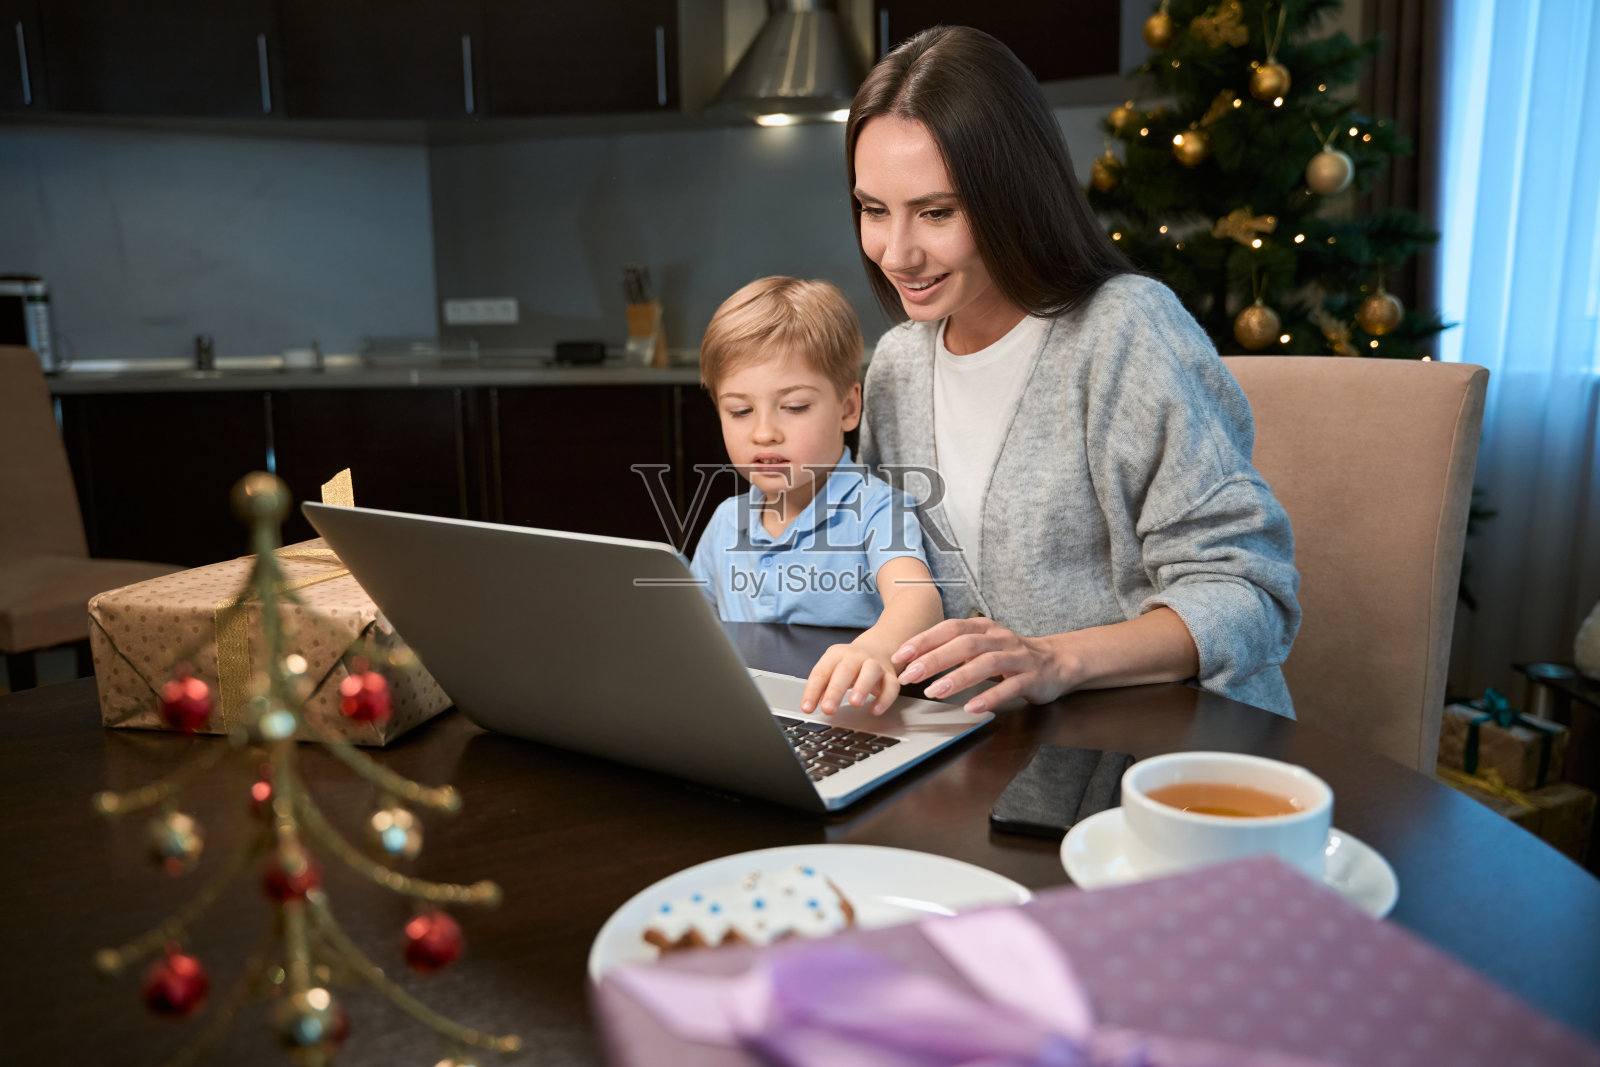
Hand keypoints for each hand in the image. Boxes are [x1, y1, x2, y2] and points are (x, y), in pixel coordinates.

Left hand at [801, 641, 902, 715]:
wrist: (877, 648)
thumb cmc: (849, 665)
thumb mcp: (832, 670)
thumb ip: (821, 687)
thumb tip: (809, 706)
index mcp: (836, 655)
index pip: (821, 672)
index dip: (813, 691)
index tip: (807, 708)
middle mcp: (856, 657)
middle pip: (845, 670)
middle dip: (835, 690)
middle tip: (828, 709)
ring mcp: (875, 664)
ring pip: (870, 672)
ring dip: (862, 687)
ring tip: (854, 703)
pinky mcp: (890, 675)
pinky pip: (891, 685)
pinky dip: (885, 698)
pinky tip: (875, 710)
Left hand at [892, 618, 1070, 713]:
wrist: (1057, 661)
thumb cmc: (1010, 655)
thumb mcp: (982, 646)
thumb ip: (953, 649)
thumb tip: (914, 659)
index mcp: (983, 628)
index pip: (950, 628)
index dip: (924, 640)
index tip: (901, 656)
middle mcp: (999, 638)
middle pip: (964, 644)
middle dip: (934, 660)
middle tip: (909, 676)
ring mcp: (1017, 657)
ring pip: (986, 663)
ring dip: (958, 678)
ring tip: (934, 692)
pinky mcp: (1032, 677)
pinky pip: (1010, 686)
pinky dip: (990, 696)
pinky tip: (972, 707)